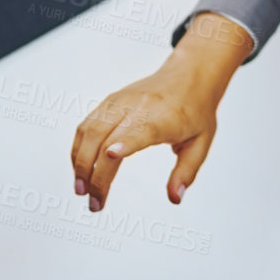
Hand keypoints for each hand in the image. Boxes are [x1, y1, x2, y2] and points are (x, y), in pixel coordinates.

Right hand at [70, 13, 251, 211]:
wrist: (188, 76)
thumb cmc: (195, 110)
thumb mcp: (201, 143)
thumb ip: (186, 172)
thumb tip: (174, 199)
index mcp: (163, 116)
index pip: (140, 129)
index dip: (125, 143)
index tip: (110, 156)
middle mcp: (138, 106)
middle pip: (106, 137)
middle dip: (95, 173)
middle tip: (94, 203)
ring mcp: (120, 102)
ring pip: (90, 131)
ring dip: (80, 163)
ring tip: (81, 191)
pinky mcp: (109, 102)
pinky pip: (86, 126)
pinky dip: (78, 149)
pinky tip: (80, 170)